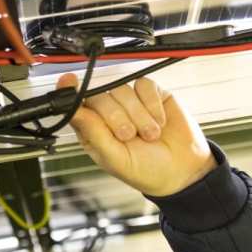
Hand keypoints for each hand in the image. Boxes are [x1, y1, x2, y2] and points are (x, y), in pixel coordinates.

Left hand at [60, 74, 215, 196]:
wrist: (182, 171)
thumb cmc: (146, 170)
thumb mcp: (115, 158)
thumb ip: (93, 133)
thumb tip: (72, 110)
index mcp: (94, 131)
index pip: (76, 106)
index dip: (71, 92)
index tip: (69, 81)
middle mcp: (109, 114)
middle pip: (100, 95)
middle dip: (117, 116)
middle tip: (130, 136)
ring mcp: (130, 102)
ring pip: (123, 90)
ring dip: (139, 115)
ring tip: (150, 135)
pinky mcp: (150, 95)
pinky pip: (144, 86)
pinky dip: (152, 105)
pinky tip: (159, 122)